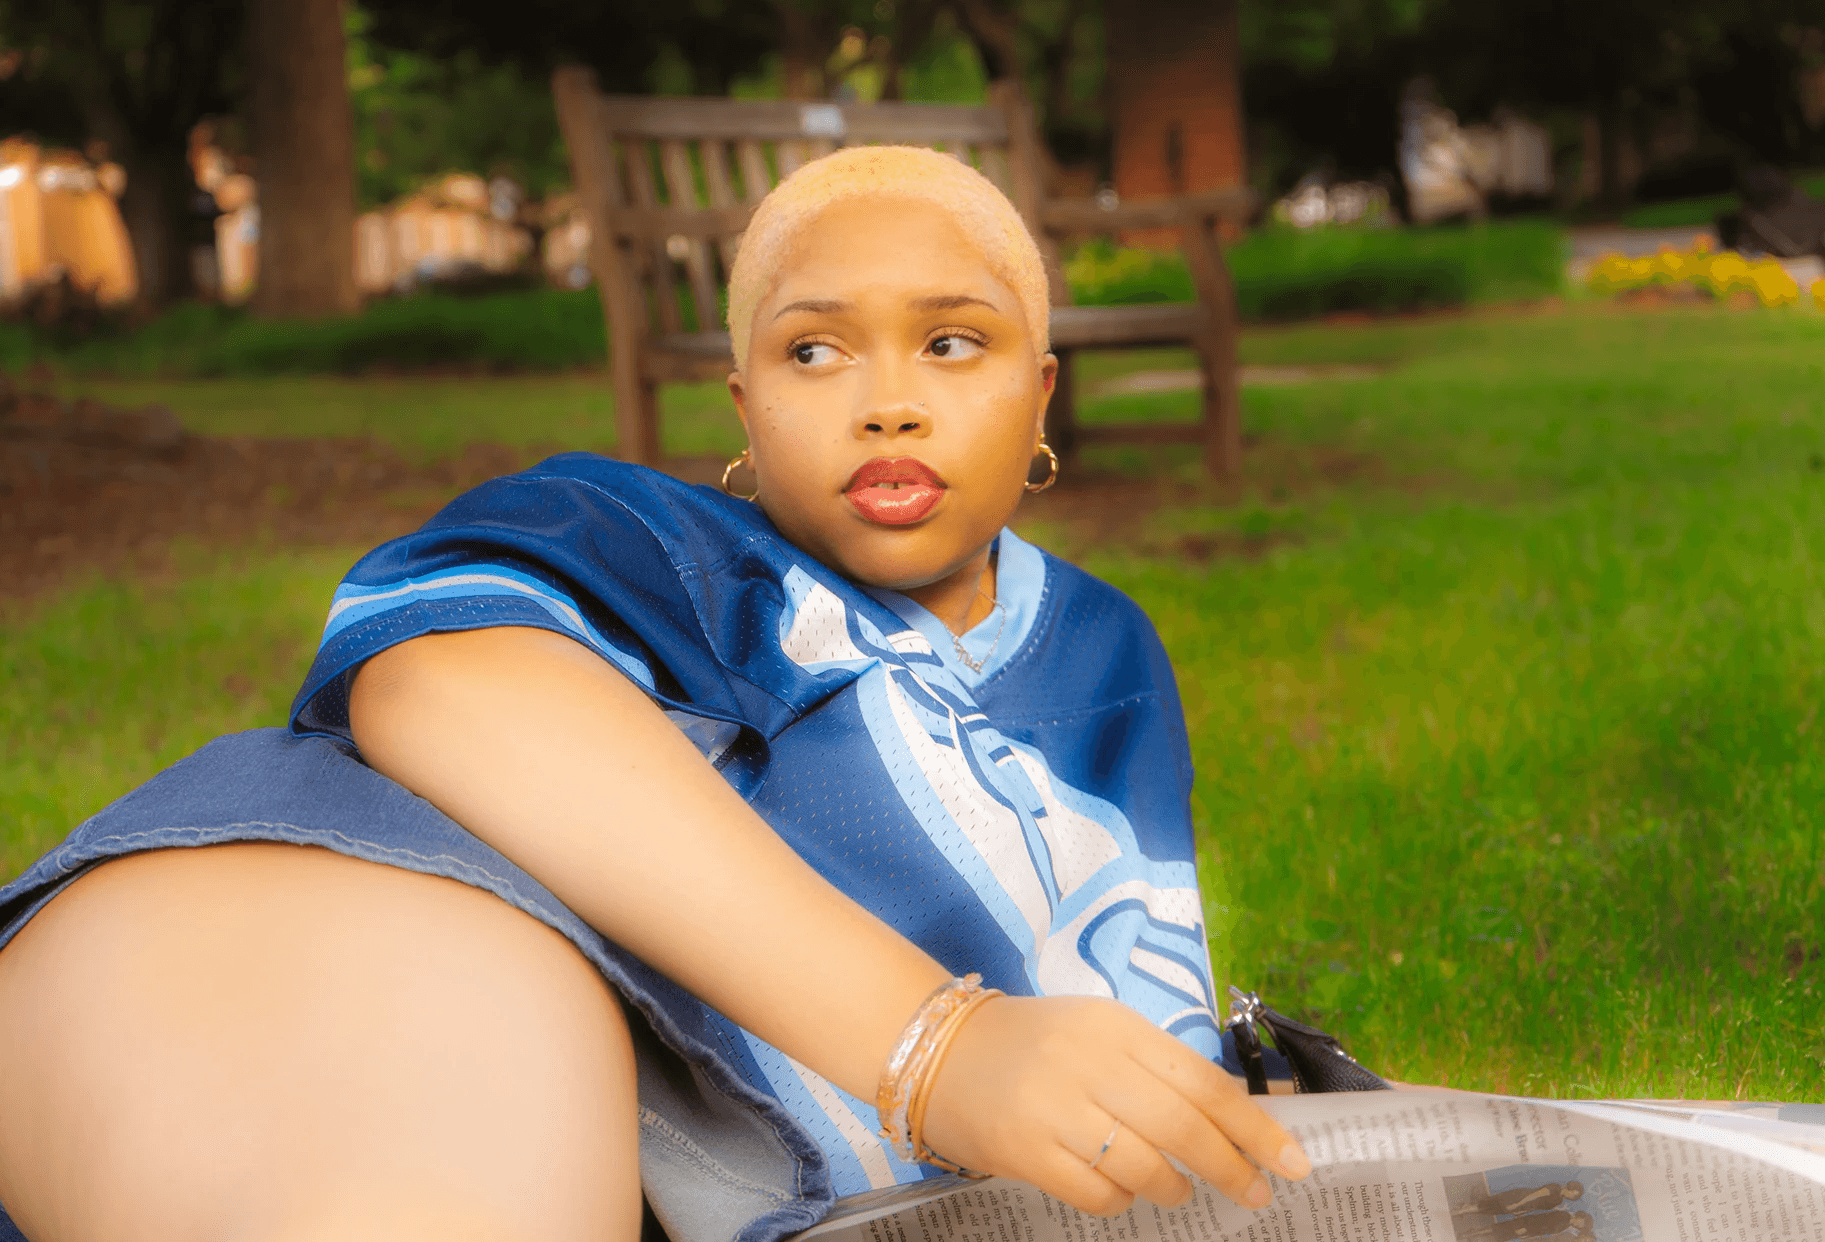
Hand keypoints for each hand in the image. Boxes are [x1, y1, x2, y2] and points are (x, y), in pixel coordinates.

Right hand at [917, 996, 1310, 1215]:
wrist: (938, 1050)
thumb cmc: (1035, 1044)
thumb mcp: (1100, 1032)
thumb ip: (1160, 1069)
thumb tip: (1236, 1121)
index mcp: (1116, 1027)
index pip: (1204, 1082)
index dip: (1255, 1127)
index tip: (1292, 1160)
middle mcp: (1089, 1063)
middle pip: (1184, 1128)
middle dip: (1232, 1168)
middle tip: (1255, 1193)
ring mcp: (1054, 1108)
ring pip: (1145, 1168)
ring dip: (1174, 1188)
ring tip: (1177, 1189)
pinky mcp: (1025, 1151)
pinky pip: (1099, 1195)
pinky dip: (1121, 1201)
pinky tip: (1119, 1188)